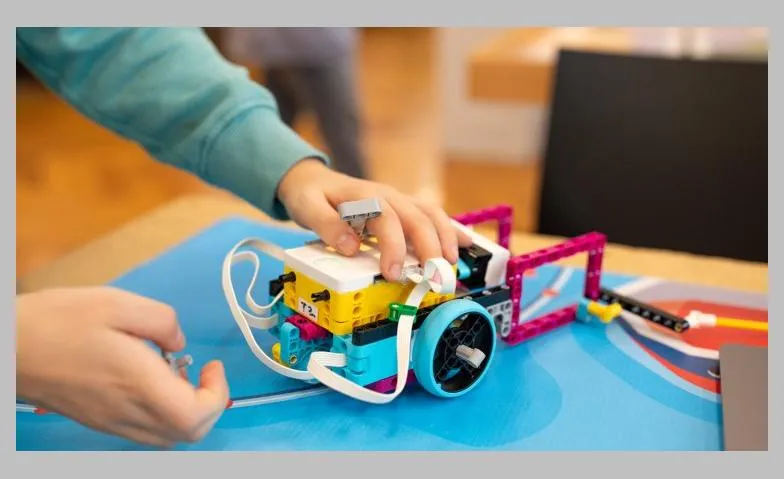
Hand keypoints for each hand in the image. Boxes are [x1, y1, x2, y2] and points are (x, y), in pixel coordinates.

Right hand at [16, 287, 228, 447]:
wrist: (8, 348)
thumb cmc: (60, 321)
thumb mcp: (119, 303)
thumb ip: (163, 321)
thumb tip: (178, 344)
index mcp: (139, 385)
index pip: (195, 417)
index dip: (217, 395)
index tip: (211, 366)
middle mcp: (128, 413)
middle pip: (187, 434)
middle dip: (207, 405)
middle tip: (198, 371)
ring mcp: (111, 423)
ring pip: (166, 437)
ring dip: (185, 411)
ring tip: (174, 374)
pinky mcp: (98, 421)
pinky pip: (144, 431)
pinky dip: (161, 413)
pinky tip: (149, 381)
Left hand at [277, 159, 472, 281]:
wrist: (312, 180)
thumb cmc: (311, 196)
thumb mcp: (307, 208)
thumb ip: (327, 226)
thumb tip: (351, 247)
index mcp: (365, 196)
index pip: (387, 220)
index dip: (393, 247)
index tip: (394, 274)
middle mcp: (387, 195)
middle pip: (418, 217)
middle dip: (430, 247)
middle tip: (434, 276)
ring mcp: (398, 200)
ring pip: (431, 213)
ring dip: (445, 237)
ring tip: (451, 263)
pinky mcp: (404, 208)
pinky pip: (432, 215)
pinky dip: (450, 228)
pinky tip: (465, 243)